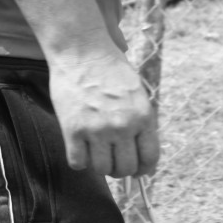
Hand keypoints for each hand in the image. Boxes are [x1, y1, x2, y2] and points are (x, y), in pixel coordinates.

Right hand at [49, 50, 159, 177]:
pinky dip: (78, 161)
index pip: (149, 157)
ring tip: (94, 154)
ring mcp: (97, 129)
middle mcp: (123, 126)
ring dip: (98, 166)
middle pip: (125, 168)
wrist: (82, 51)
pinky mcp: (73, 130)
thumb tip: (138, 149)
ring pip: (101, 169)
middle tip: (112, 162)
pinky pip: (77, 162)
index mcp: (143, 116)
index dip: (143, 169)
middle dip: (119, 170)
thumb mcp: (136, 93)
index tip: (137, 171)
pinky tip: (78, 148)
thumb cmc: (109, 68)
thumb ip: (139, 120)